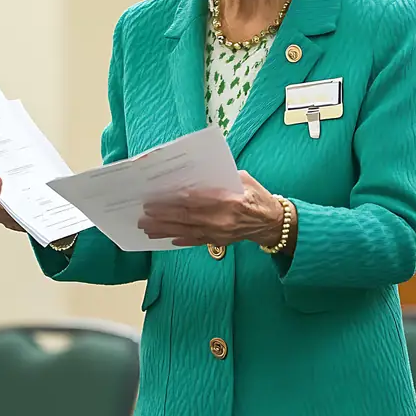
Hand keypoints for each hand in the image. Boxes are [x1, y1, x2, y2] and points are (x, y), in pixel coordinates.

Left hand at [138, 170, 283, 247]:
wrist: (271, 222)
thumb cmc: (257, 196)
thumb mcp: (243, 179)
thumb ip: (221, 177)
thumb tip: (195, 174)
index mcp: (230, 200)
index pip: (196, 199)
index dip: (174, 200)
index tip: (157, 198)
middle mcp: (222, 219)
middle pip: (186, 217)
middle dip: (163, 216)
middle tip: (144, 215)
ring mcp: (219, 233)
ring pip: (186, 231)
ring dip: (165, 230)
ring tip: (147, 229)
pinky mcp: (218, 241)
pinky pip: (195, 241)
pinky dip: (179, 240)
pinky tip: (166, 239)